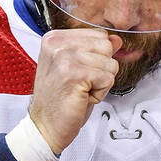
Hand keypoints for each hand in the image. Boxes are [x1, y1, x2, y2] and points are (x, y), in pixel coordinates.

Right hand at [29, 28, 121, 154]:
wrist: (45, 126)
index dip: (98, 58)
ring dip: (101, 83)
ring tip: (80, 91)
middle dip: (102, 69)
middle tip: (80, 84)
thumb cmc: (59, 101)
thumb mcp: (78, 69)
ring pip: (111, 64)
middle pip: (107, 47)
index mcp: (55, 38)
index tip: (78, 73)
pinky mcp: (74, 75)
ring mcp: (65, 58)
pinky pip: (108, 79)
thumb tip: (116, 39)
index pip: (99, 35)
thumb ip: (96, 51)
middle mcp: (57, 44)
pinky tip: (82, 98)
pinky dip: (100, 93)